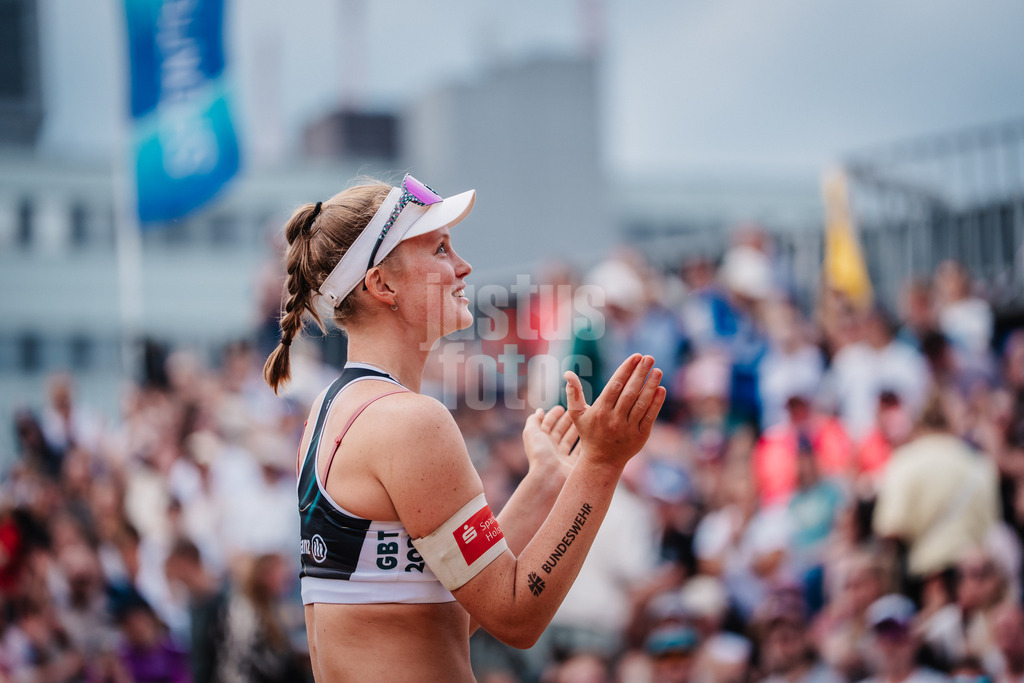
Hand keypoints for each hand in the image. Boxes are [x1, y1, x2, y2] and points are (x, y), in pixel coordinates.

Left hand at [522, 405, 578, 479]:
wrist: (549, 477)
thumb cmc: (539, 453)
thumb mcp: (531, 432)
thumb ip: (534, 420)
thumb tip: (539, 411)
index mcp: (540, 441)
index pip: (547, 425)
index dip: (553, 415)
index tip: (562, 407)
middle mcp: (551, 449)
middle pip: (560, 431)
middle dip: (567, 421)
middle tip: (577, 411)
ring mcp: (562, 457)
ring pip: (570, 440)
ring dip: (577, 430)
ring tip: (585, 419)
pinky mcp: (573, 464)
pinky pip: (579, 451)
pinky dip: (584, 442)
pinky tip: (590, 433)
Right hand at [564, 354, 665, 470]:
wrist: (602, 461)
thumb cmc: (589, 433)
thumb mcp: (577, 414)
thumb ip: (573, 393)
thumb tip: (567, 373)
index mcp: (600, 411)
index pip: (615, 386)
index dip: (626, 370)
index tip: (636, 357)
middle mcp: (614, 419)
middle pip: (629, 392)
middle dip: (640, 373)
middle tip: (649, 358)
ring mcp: (628, 428)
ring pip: (641, 403)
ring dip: (650, 386)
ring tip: (657, 370)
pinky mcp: (640, 436)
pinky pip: (649, 417)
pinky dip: (656, 403)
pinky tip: (661, 389)